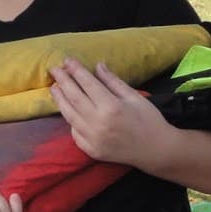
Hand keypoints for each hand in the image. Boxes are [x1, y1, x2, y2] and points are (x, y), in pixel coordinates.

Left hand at [48, 57, 169, 164]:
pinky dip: (69, 119)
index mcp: (111, 107)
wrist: (157, 151)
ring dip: (60, 99)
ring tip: (54, 87)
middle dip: (62, 81)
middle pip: (74, 98)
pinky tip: (67, 109)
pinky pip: (74, 132)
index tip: (67, 60)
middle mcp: (98, 123)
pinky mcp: (91, 150)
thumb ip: (113, 81)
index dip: (76, 71)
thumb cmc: (149, 120)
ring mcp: (92, 138)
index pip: (87, 84)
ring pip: (69, 115)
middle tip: (54, 69)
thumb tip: (97, 65)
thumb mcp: (134, 97)